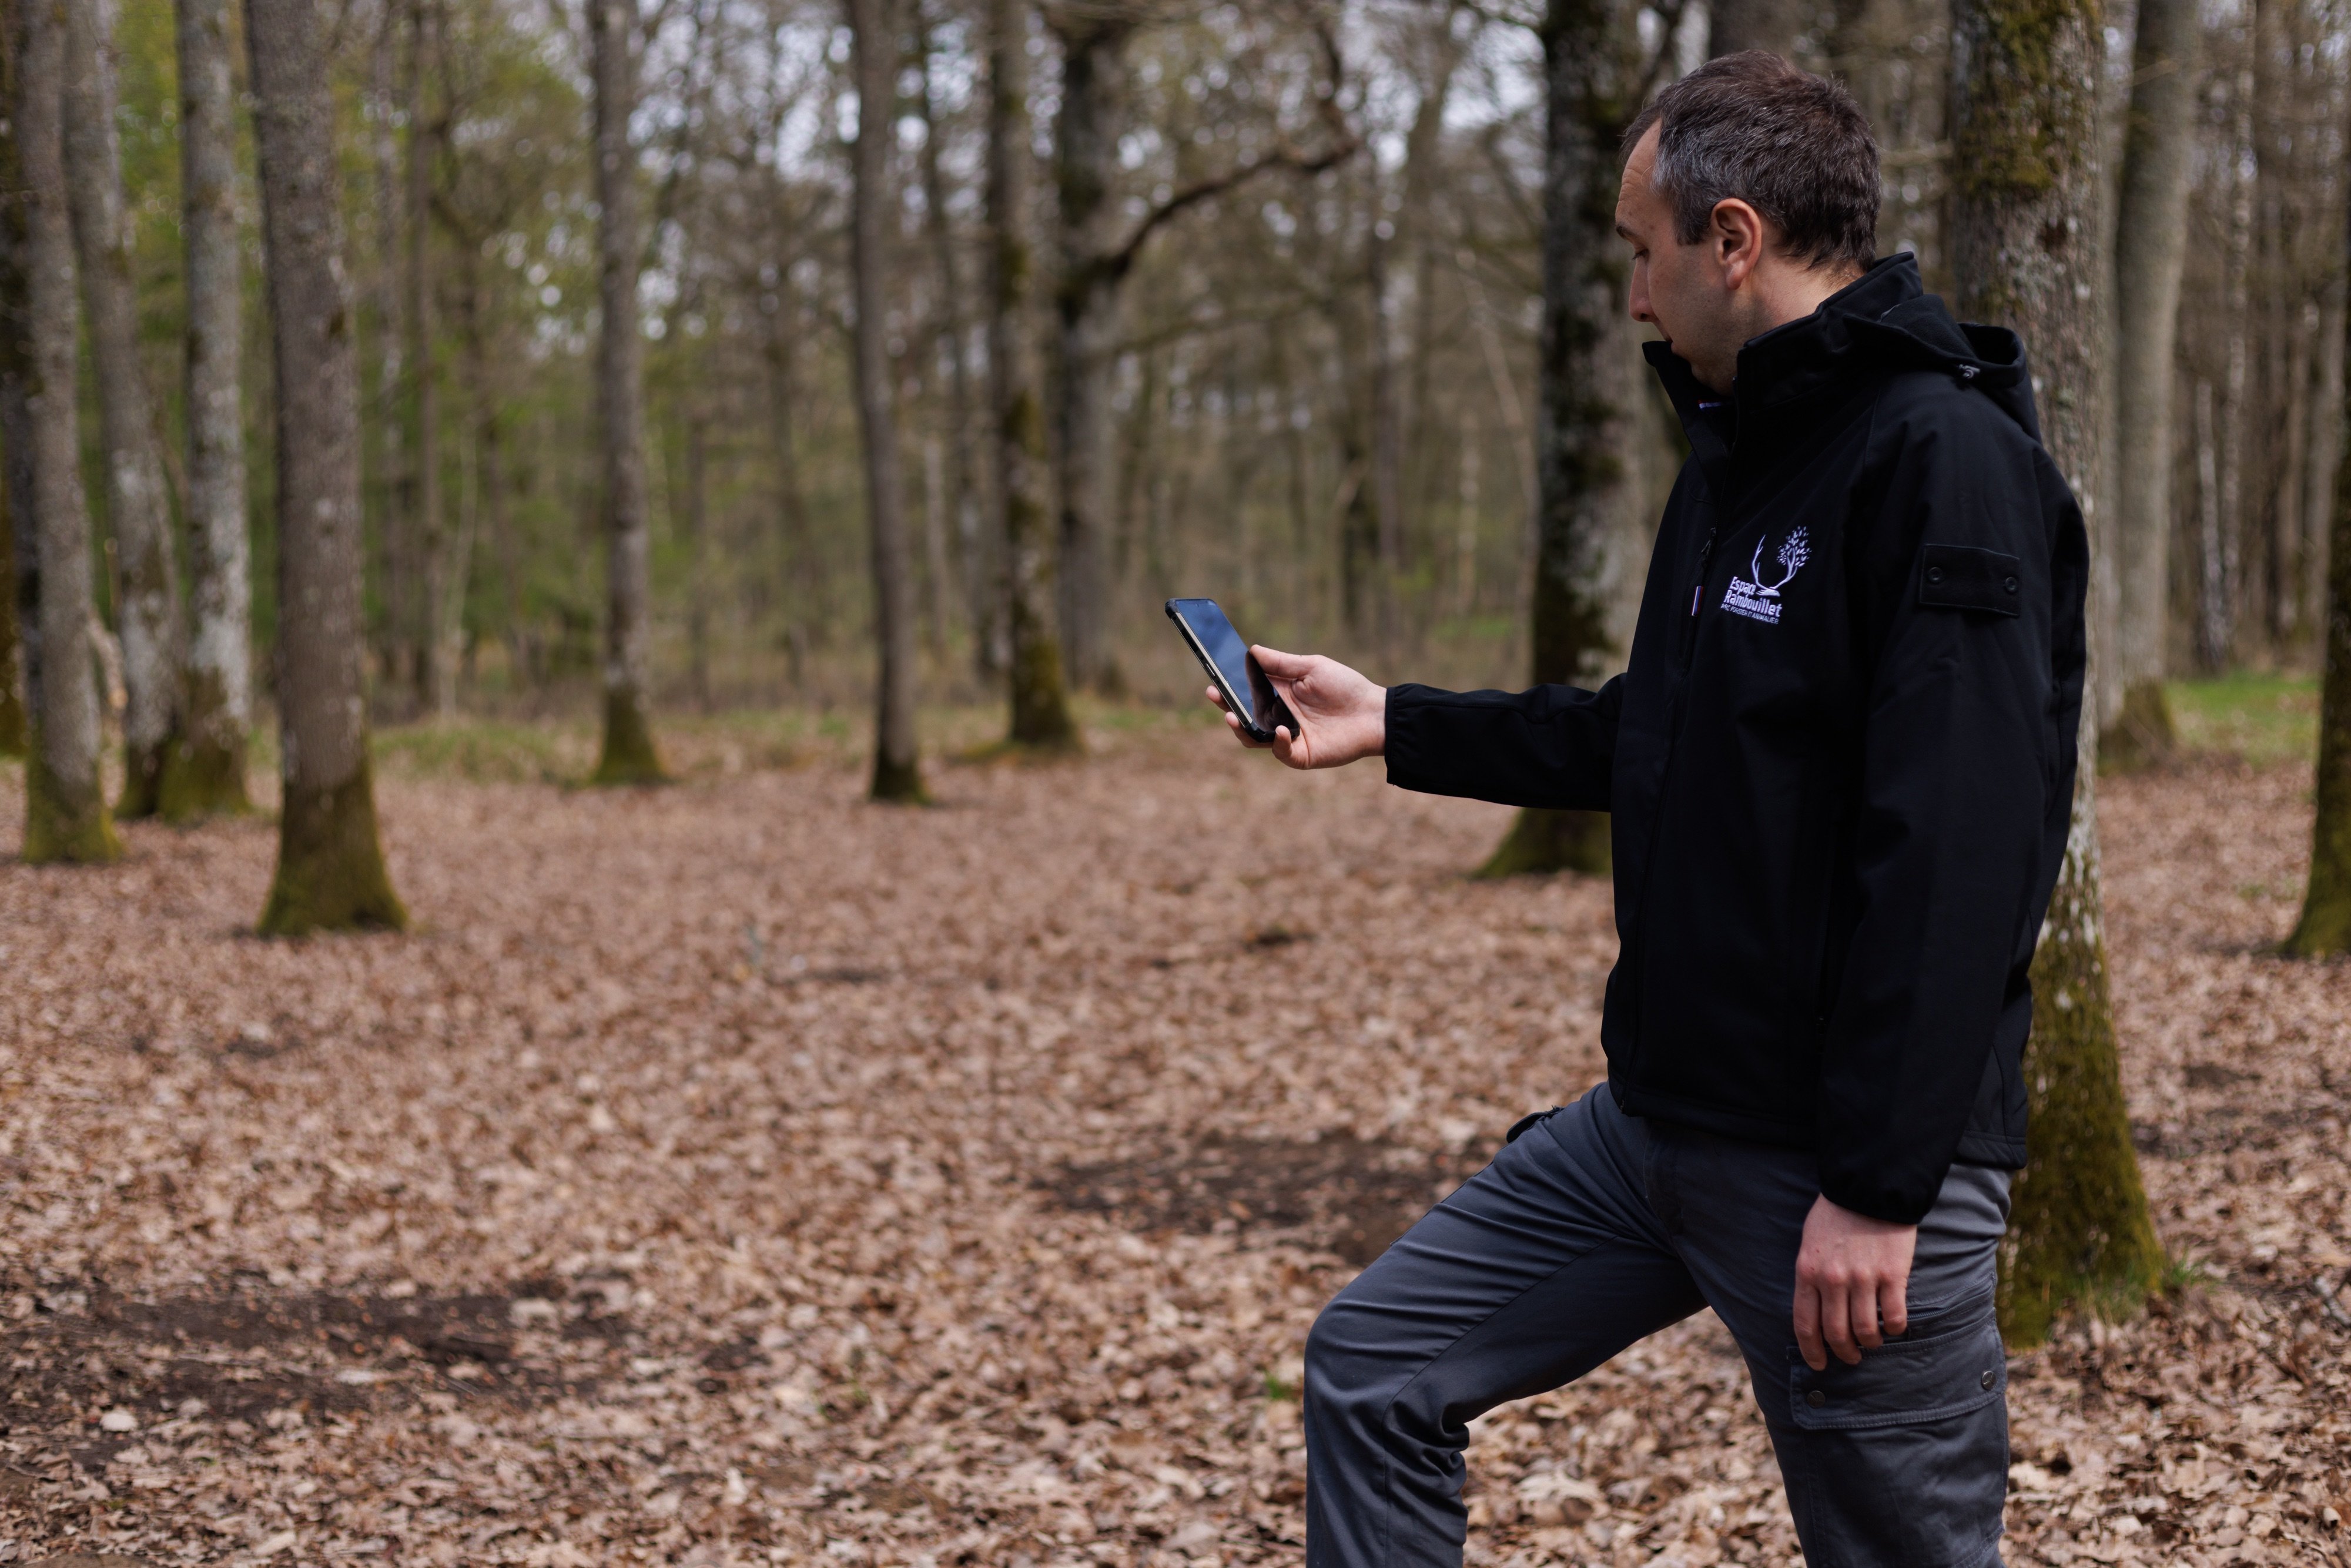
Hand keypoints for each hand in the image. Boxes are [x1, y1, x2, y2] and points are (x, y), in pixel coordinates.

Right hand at [1205, 646, 1384, 769]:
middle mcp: (1279, 717)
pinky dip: (1279, 743)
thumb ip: (1281, 663)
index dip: (1228, 686)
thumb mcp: (1311, 667)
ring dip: (1241, 729)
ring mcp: (1289, 737)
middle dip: (1226, 706)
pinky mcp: (1302, 755)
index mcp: (1278, 694)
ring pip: (1255, 738)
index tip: (1213, 677)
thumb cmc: (1345, 687)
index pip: (1246, 692)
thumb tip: (1251, 651)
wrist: (1375, 713)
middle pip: (1244, 715)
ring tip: (1232, 717)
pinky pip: (1282, 752)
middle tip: (1214, 694)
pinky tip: (1282, 730)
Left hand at [1793, 1194, 1916, 1370]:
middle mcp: (1832, 1279)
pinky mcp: (1892, 1275)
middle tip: (1851, 1357)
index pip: (1805, 1324)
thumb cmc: (1835, 1216)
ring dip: (1870, 1343)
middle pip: (1836, 1333)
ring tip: (1873, 1342)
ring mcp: (1863, 1278)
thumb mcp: (1809, 1244)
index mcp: (1807, 1272)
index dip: (1812, 1351)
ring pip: (1865, 1331)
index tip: (1819, 1364)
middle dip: (1843, 1352)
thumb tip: (1816, 1311)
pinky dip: (1894, 1329)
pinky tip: (1894, 1326)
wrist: (1868, 1188)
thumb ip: (1811, 1276)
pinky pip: (1894, 1317)